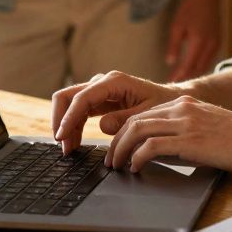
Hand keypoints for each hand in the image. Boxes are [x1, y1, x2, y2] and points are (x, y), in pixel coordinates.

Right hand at [51, 71, 181, 154]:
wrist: (170, 100)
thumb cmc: (163, 104)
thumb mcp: (148, 114)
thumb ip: (126, 120)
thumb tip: (103, 126)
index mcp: (115, 82)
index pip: (82, 98)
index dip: (69, 118)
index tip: (62, 136)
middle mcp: (103, 82)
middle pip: (68, 96)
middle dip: (61, 120)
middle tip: (62, 145)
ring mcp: (98, 90)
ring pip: (69, 104)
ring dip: (65, 126)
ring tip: (68, 150)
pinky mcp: (98, 100)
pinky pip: (78, 111)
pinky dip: (73, 127)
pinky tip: (74, 143)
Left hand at [104, 95, 231, 174]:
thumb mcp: (210, 129)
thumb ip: (188, 133)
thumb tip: (164, 151)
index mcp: (187, 104)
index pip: (144, 114)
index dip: (125, 132)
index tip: (119, 148)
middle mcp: (183, 108)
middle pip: (134, 120)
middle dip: (117, 142)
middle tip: (111, 161)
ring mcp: (186, 122)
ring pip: (137, 130)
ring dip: (121, 150)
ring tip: (117, 166)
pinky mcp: (190, 140)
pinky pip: (151, 146)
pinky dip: (137, 158)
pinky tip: (136, 168)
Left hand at [165, 0, 221, 81]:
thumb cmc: (190, 9)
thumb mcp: (177, 26)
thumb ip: (173, 46)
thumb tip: (170, 63)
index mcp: (198, 42)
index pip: (188, 66)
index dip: (179, 75)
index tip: (170, 81)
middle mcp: (210, 45)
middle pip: (198, 68)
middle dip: (187, 77)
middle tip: (175, 82)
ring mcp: (216, 44)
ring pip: (205, 65)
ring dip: (194, 72)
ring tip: (182, 77)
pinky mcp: (219, 41)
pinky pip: (210, 59)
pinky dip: (201, 65)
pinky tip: (193, 67)